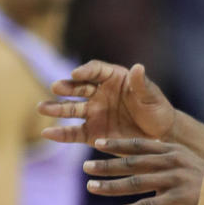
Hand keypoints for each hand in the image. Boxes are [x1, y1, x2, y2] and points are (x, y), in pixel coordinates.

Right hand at [39, 61, 174, 144]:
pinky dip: (61, 134)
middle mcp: (99, 94)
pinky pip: (74, 133)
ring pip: (71, 109)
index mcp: (113, 79)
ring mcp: (94, 113)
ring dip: (56, 108)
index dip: (85, 71)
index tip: (76, 74)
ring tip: (42, 108)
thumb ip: (142, 84)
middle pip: (78, 88)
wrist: (161, 137)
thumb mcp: (152, 97)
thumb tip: (138, 67)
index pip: (95, 71)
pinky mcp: (93, 133)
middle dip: (66, 88)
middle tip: (55, 88)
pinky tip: (47, 133)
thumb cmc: (158, 111)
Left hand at [84, 138, 203, 204]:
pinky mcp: (180, 200)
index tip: (98, 144)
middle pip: (133, 162)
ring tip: (91, 187)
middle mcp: (174, 162)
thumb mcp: (190, 170)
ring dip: (111, 185)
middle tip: (86, 167)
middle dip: (107, 164)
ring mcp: (177, 180)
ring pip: (136, 182)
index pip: (140, 145)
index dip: (118, 144)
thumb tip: (146, 170)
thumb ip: (169, 167)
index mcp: (175, 151)